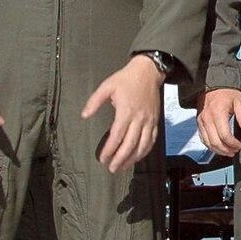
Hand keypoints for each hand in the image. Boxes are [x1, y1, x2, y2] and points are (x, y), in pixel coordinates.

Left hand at [82, 55, 164, 173]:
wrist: (148, 71)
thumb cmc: (128, 78)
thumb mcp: (107, 86)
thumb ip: (94, 102)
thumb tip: (85, 115)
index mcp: (126, 111)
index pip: (117, 136)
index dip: (109, 149)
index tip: (103, 158)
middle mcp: (139, 118)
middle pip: (130, 144)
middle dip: (121, 158)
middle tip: (112, 168)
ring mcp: (149, 120)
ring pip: (143, 144)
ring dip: (134, 157)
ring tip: (124, 166)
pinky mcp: (155, 120)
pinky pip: (152, 139)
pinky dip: (146, 149)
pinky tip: (140, 155)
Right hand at [197, 87, 240, 157]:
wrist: (212, 85)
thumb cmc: (226, 92)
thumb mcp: (239, 102)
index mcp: (217, 113)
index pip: (225, 135)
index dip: (233, 144)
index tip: (240, 145)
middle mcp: (207, 119)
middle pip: (215, 142)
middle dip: (226, 150)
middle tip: (236, 150)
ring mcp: (201, 122)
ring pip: (208, 143)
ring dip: (218, 150)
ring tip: (229, 151)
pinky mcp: (199, 123)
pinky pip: (203, 139)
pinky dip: (211, 146)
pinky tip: (219, 147)